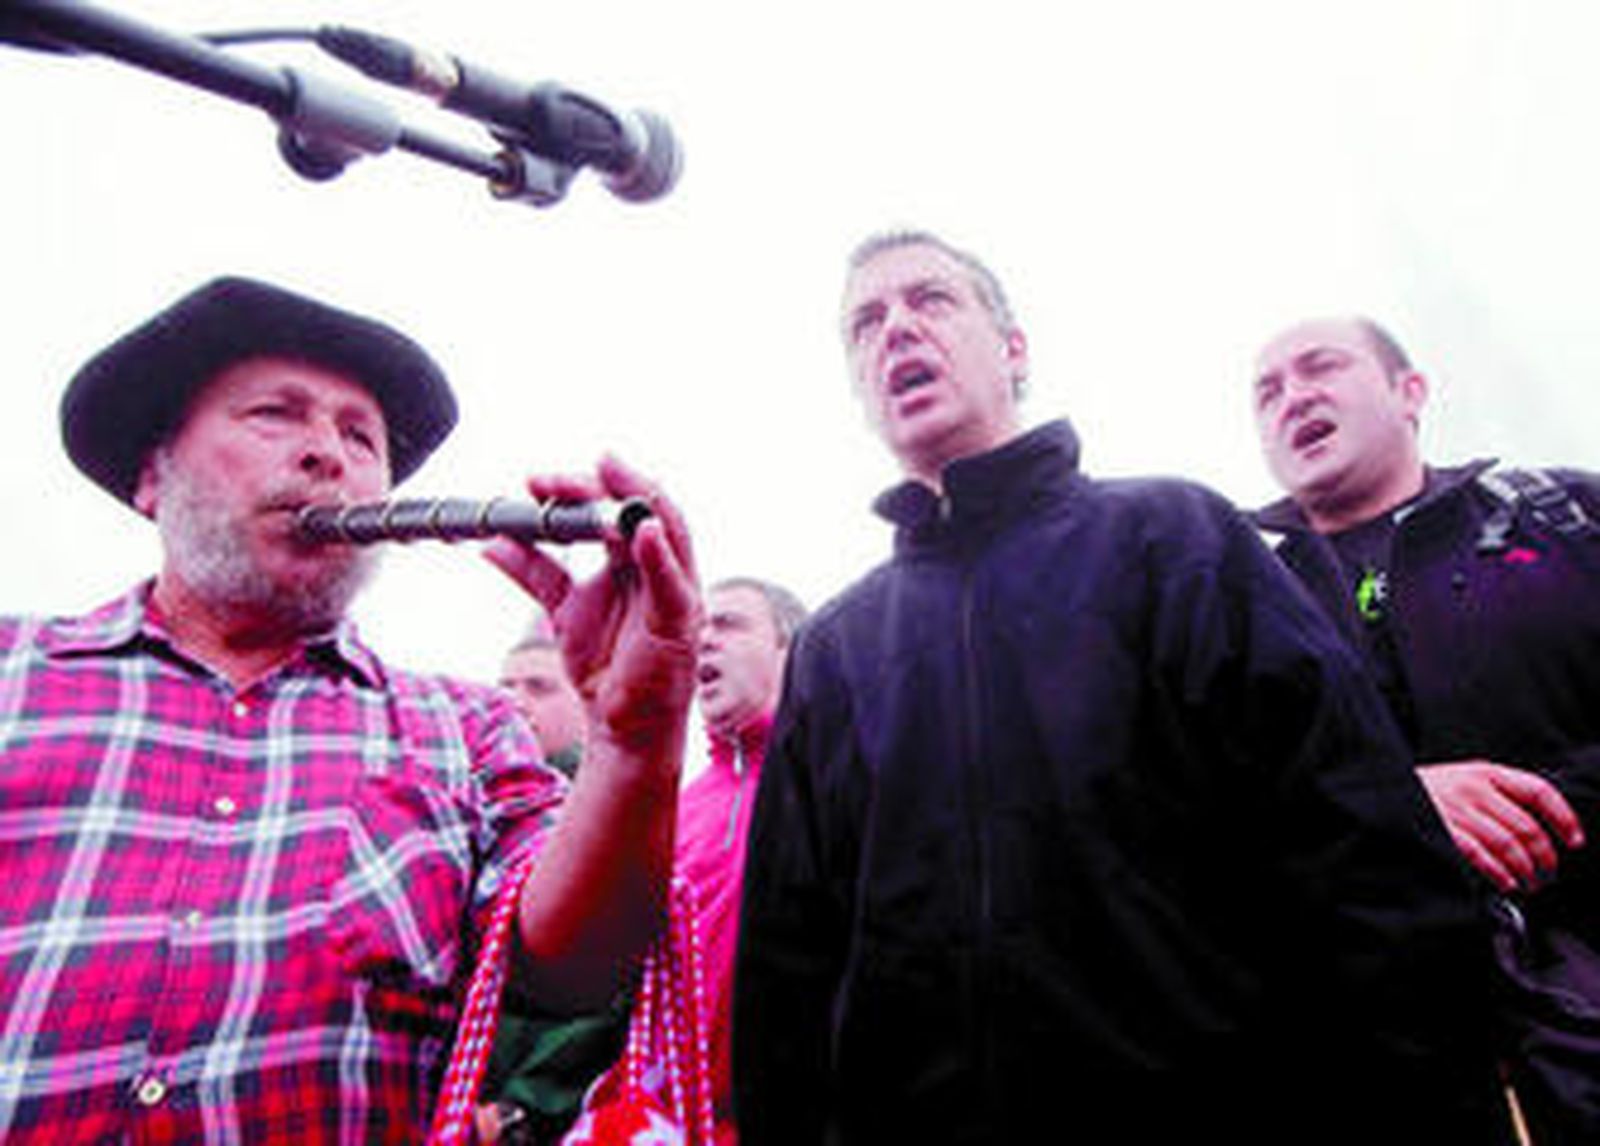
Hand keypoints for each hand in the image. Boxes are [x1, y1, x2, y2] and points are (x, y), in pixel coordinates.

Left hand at [484, 455, 699, 754]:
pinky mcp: (680, 622)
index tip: (535, 482)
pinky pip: (673, 581)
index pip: (615, 508)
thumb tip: (493, 541)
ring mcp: (676, 592)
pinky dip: (659, 554)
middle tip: (563, 474)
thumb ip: (534, 571)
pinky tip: (641, 532)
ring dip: (636, 499)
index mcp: (636, 560)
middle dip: (605, 483)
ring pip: (667, 530)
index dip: (579, 488)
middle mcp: (661, 568)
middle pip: (641, 508)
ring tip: (608, 474)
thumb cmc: (606, 666)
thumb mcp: (563, 608)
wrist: (621, 726)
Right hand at [1416, 760, 1585, 892]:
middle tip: (1548, 874)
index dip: (1563, 817)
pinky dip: (1498, 872)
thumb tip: (1538, 829)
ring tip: (1529, 884)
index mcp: (1484, 772)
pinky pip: (1480, 855)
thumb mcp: (1464, 779)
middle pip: (1527, 827)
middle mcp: (1473, 788)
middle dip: (1545, 857)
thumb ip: (1498, 795)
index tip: (1574, 840)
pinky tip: (1505, 882)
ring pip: (1508, 845)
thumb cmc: (1427, 791)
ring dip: (1525, 871)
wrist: (1382, 792)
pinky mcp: (1440, 830)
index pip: (1538, 791)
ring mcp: (1456, 809)